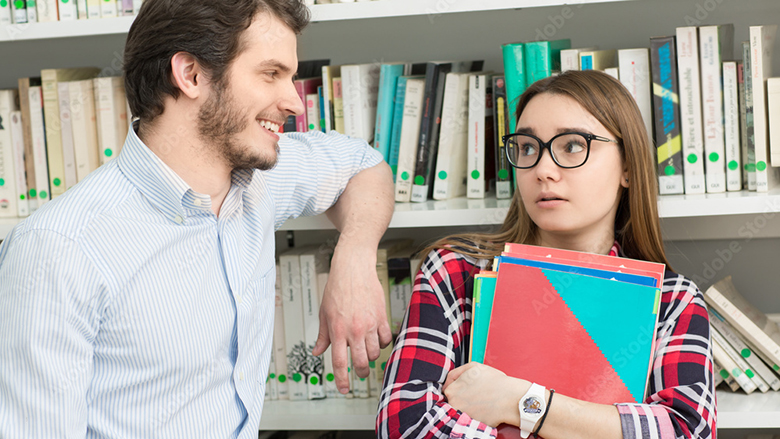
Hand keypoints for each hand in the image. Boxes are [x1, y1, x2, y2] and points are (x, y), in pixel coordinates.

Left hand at [312, 243, 391, 393]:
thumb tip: (317, 351)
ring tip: (365, 350)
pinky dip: (382, 342)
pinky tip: (376, 338)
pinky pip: (385, 339)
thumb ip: (323, 335)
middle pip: (360, 362)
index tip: (343, 388)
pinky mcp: (381, 317)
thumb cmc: (338, 287)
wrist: (354, 268)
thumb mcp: (324, 313)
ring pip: (374, 353)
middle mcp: (354, 330)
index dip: (341, 380)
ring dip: (370, 356)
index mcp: (337, 330)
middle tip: (358, 371)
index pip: (339, 362)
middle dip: (359, 371)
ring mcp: (370, 324)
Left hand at [443, 362, 528, 427]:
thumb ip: (457, 372)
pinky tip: (484, 408)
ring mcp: (463, 415)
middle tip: (475, 393)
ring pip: (461, 409)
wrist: (510, 398)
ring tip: (480, 400)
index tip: (466, 387)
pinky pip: (471, 418)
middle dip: (462, 396)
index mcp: (452, 390)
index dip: (457, 387)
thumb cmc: (495, 381)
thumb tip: (448, 380)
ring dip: (468, 406)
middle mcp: (454, 404)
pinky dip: (476, 414)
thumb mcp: (473, 367)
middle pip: (453, 400)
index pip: (447, 389)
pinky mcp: (473, 424)